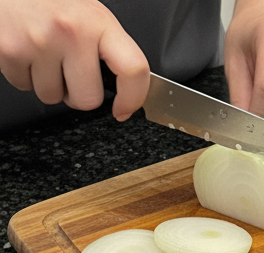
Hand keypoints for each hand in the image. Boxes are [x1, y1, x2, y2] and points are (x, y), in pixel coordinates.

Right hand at [0, 0, 148, 119]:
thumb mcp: (86, 13)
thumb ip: (104, 47)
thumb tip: (121, 85)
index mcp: (97, 21)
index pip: (133, 70)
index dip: (132, 99)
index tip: (123, 109)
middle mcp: (70, 31)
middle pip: (87, 100)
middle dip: (77, 94)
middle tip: (67, 70)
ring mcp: (39, 42)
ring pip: (52, 97)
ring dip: (48, 84)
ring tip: (42, 54)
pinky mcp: (11, 50)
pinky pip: (23, 86)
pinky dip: (24, 74)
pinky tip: (24, 50)